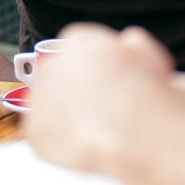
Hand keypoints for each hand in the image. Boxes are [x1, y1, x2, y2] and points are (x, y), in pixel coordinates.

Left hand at [25, 23, 173, 172]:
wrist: (135, 129)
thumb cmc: (146, 90)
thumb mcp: (148, 52)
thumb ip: (131, 44)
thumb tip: (128, 44)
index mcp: (79, 40)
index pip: (77, 48)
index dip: (93, 67)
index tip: (106, 80)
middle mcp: (54, 64)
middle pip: (59, 75)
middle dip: (75, 89)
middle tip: (101, 107)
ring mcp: (41, 98)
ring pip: (49, 105)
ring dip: (66, 115)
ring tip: (96, 129)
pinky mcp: (36, 130)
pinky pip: (44, 135)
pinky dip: (59, 142)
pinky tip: (84, 144)